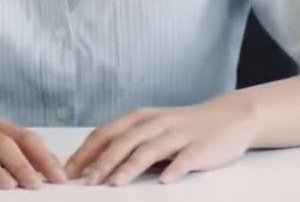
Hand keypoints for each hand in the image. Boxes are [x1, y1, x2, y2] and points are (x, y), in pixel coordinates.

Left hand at [65, 96, 259, 185]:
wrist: (229, 116)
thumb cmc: (184, 127)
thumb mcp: (152, 129)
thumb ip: (128, 143)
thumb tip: (93, 166)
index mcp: (141, 118)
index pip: (106, 133)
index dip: (87, 151)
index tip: (69, 171)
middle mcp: (157, 123)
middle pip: (125, 140)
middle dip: (104, 161)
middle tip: (88, 181)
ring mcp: (180, 134)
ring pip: (151, 149)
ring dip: (131, 166)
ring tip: (116, 183)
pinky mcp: (201, 147)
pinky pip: (186, 159)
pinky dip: (174, 169)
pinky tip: (164, 182)